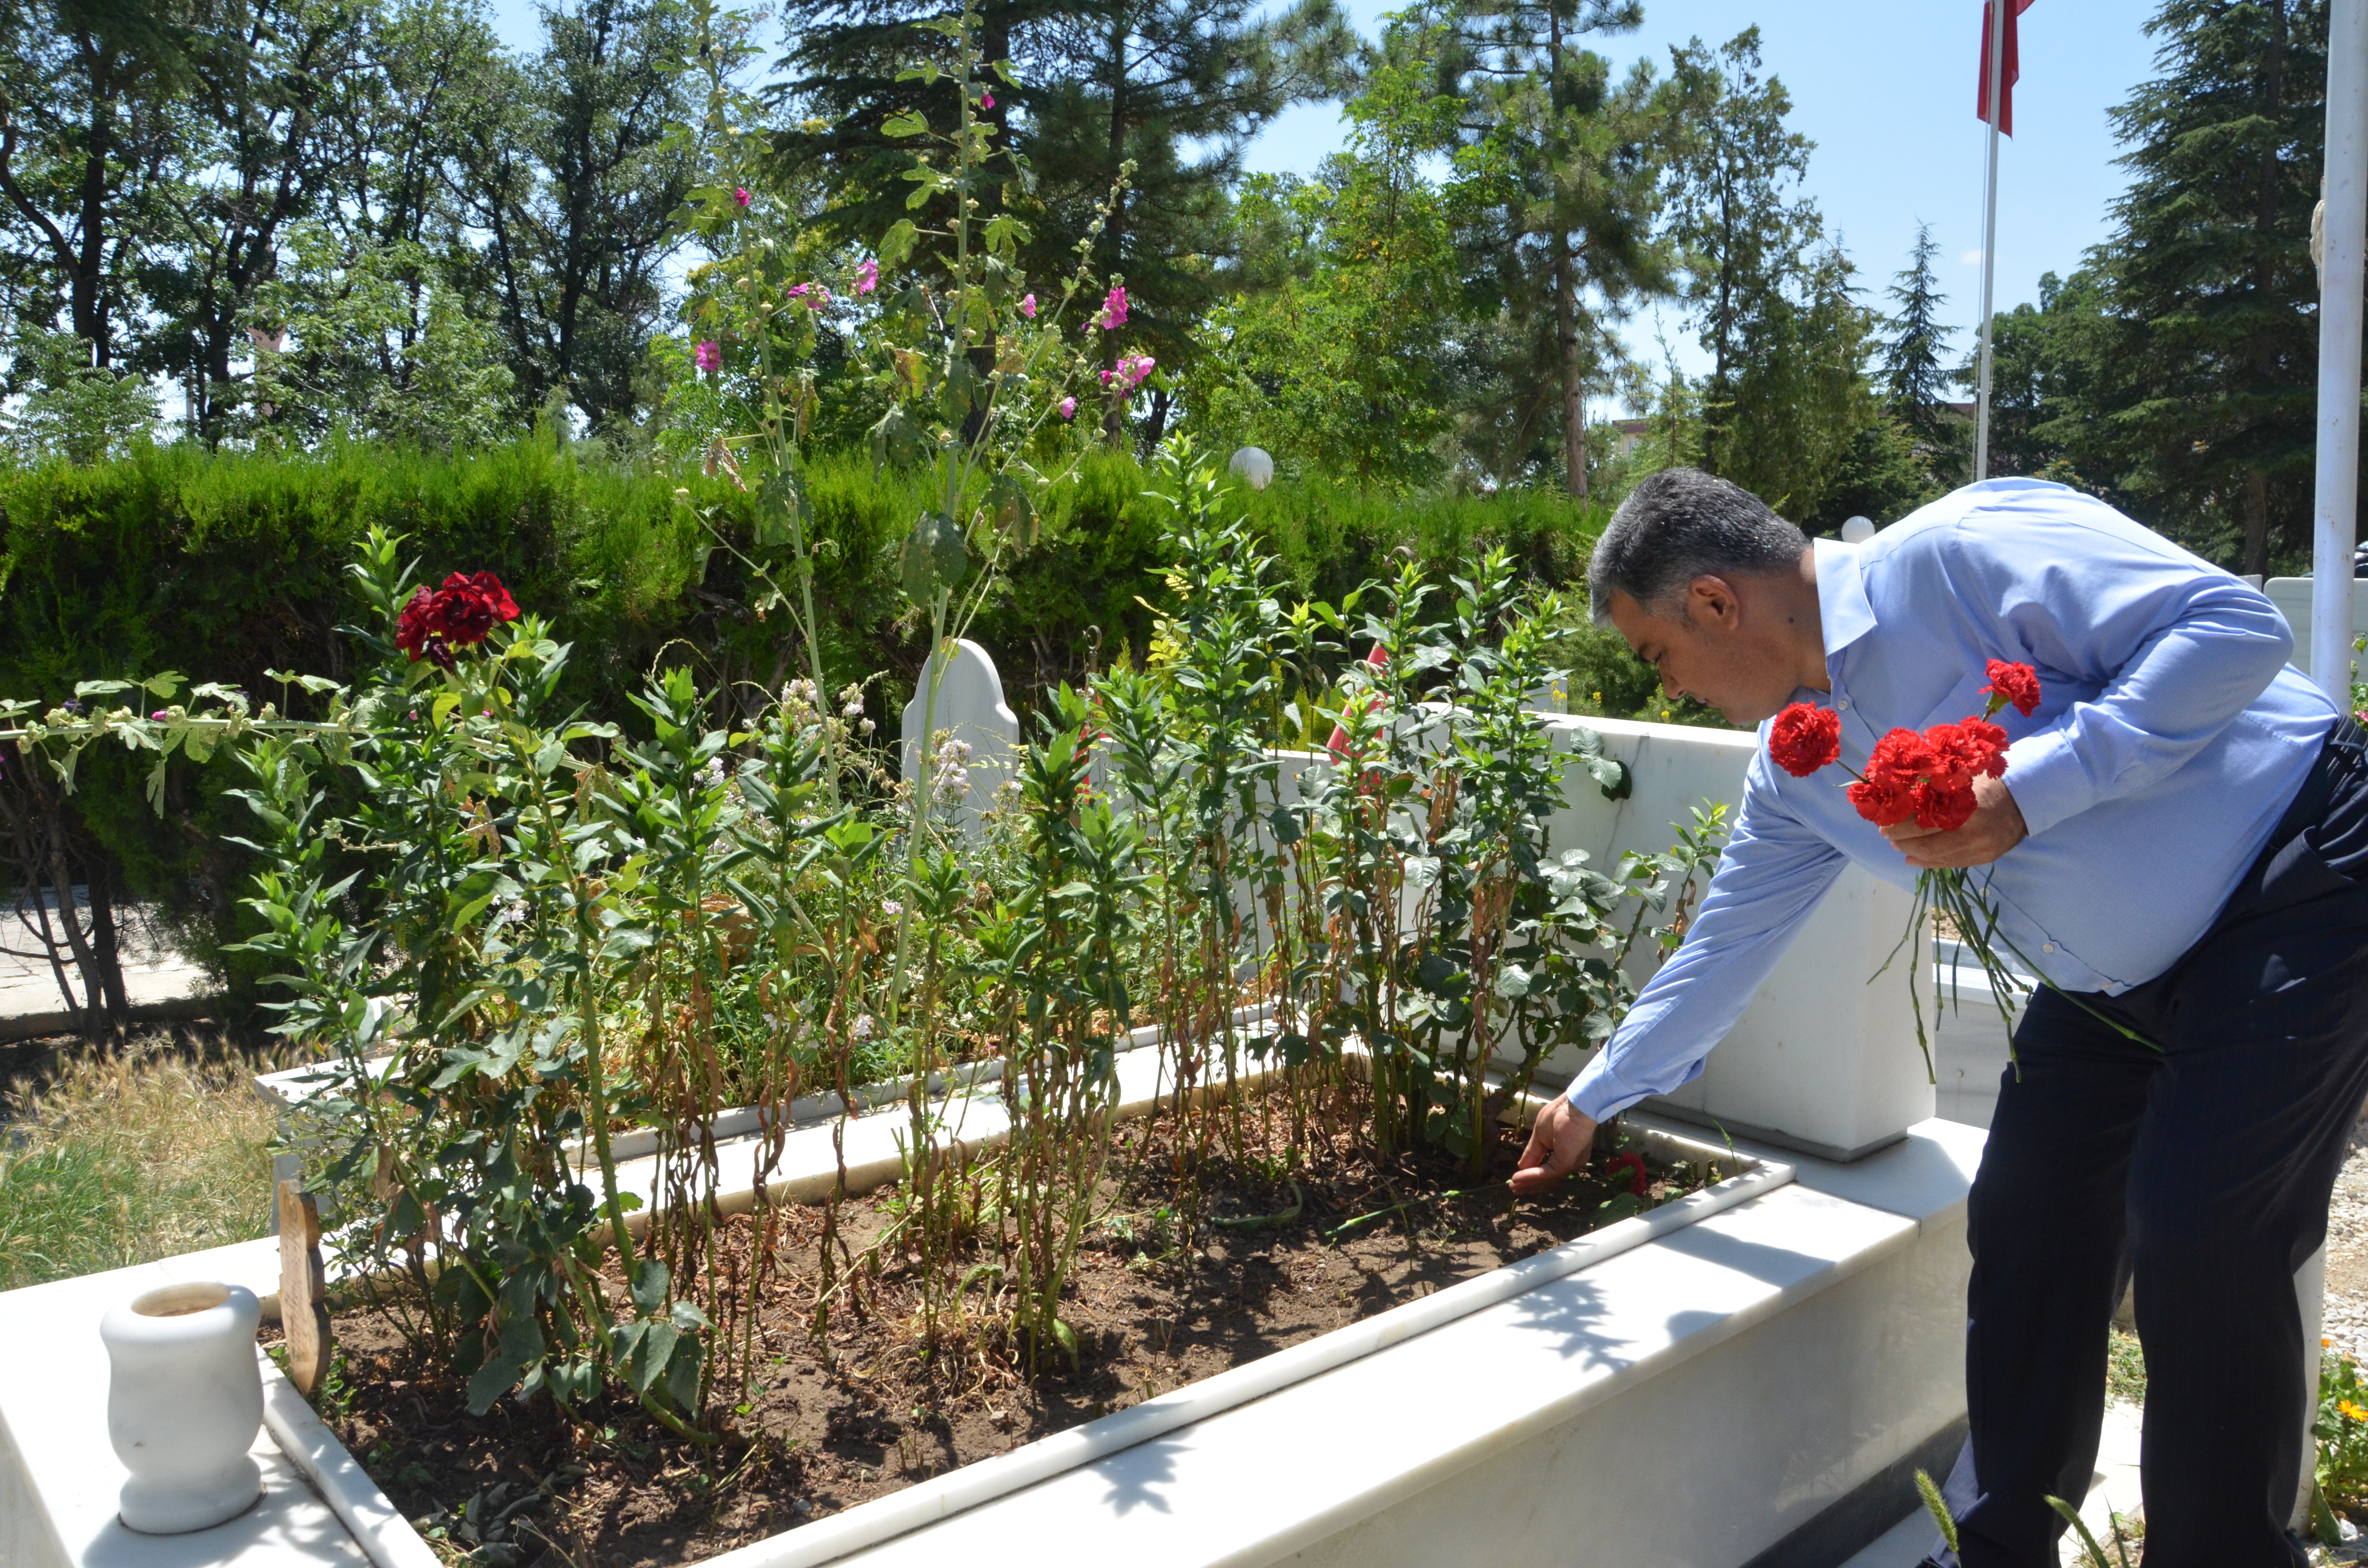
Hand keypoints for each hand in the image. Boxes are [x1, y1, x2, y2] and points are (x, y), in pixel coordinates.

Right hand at [1511, 1096, 1597, 1197]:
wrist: (1573, 1107)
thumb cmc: (1559, 1114)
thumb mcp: (1540, 1135)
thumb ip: (1533, 1152)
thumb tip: (1521, 1166)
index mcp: (1566, 1154)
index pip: (1549, 1170)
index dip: (1533, 1176)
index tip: (1517, 1181)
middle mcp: (1570, 1162)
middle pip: (1548, 1179)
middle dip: (1530, 1184)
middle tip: (1514, 1189)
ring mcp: (1569, 1164)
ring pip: (1546, 1178)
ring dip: (1528, 1182)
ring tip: (1513, 1186)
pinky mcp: (1566, 1164)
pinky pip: (1546, 1174)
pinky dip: (1530, 1176)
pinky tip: (1518, 1177)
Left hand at [1884, 773, 2027, 869]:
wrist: (2025, 800)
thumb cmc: (1987, 784)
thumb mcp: (1961, 779)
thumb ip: (1933, 789)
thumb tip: (1899, 797)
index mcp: (1969, 811)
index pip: (1925, 823)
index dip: (1901, 825)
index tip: (1884, 821)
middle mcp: (1976, 835)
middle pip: (1929, 844)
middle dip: (1903, 840)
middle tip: (1885, 834)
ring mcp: (1981, 851)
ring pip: (1939, 858)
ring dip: (1913, 852)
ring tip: (1897, 844)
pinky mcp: (1984, 859)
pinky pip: (1951, 865)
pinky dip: (1929, 862)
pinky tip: (1913, 858)